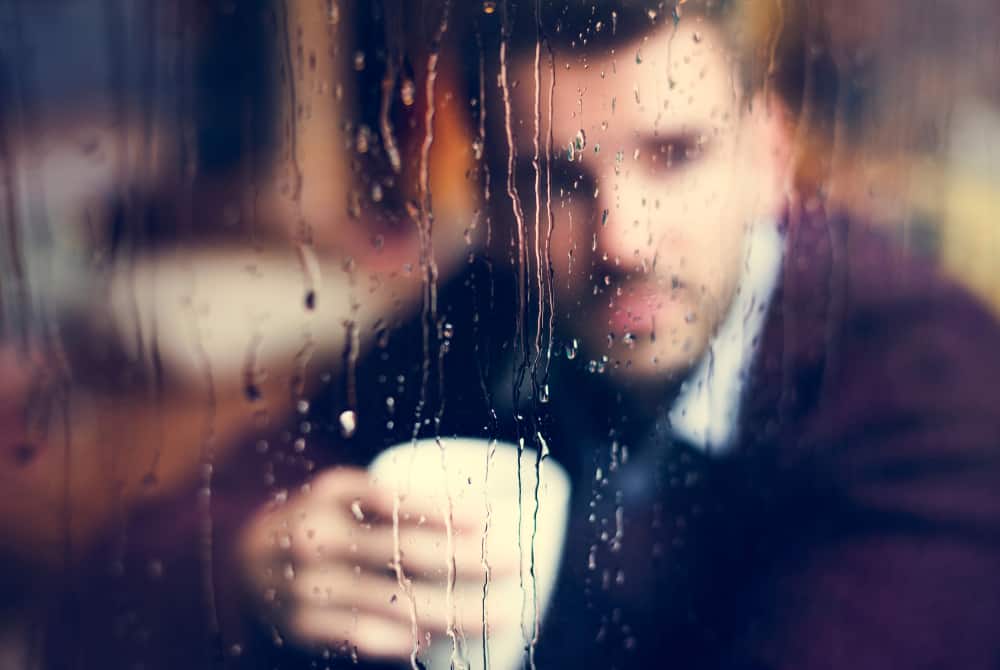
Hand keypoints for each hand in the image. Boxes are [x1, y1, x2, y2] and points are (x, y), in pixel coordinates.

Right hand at [238, 466, 517, 660]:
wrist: (244, 559)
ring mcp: (310, 585)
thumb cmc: (316, 519)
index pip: (396, 501)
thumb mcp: (342, 491)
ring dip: (455, 610)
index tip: (487, 517)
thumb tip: (473, 516)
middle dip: (468, 559)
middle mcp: (319, 538)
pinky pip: (366, 637)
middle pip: (406, 552)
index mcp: (331, 493)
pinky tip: (441, 638)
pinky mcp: (306, 625)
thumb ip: (392, 499)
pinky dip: (407, 638)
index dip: (444, 510)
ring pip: (396, 601)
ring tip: (500, 613)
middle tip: (516, 562)